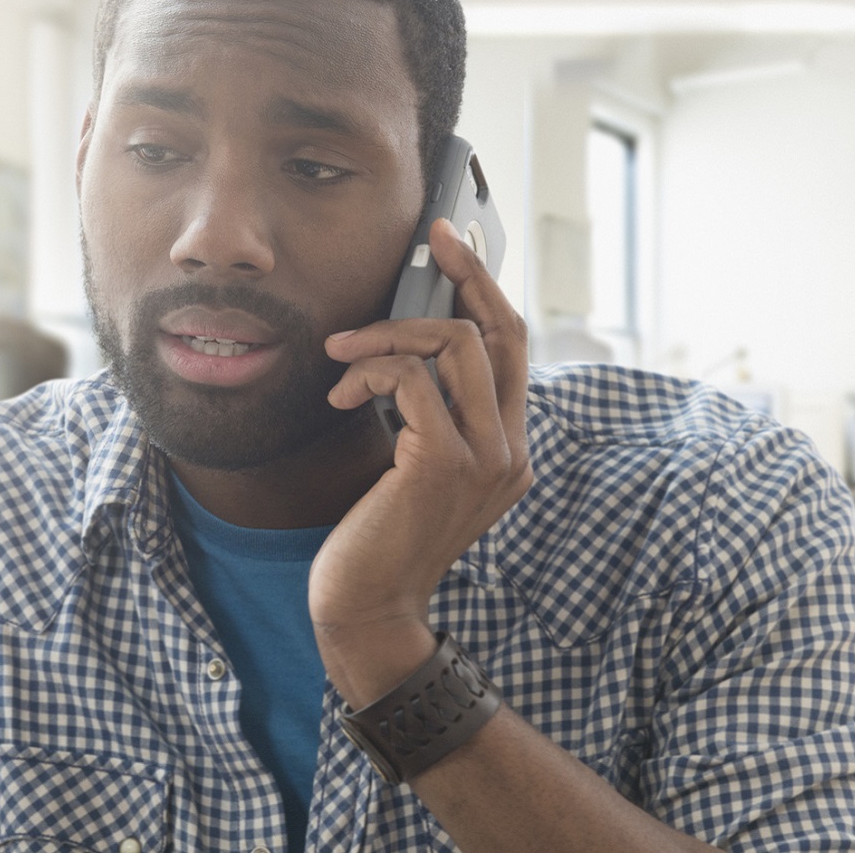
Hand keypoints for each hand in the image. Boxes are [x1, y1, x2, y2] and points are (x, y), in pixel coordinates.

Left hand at [313, 217, 533, 705]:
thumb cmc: (376, 539)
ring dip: (388, 335)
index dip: (487, 287)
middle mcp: (510, 450)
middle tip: (422, 245)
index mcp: (508, 448)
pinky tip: (340, 397)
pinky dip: (369, 372)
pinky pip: (411, 379)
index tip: (452, 243)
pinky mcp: (443, 462)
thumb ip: (428, 416)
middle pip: (499, 331)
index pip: (515, 347)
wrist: (367, 611)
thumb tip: (405, 346)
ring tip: (343, 357)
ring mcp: (484, 457)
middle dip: (461, 275)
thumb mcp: (413, 468)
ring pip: (454, 345)